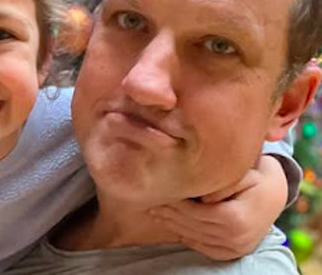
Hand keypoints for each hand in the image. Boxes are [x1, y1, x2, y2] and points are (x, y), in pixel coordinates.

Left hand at [149, 155, 286, 260]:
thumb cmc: (255, 177)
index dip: (176, 204)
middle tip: (150, 204)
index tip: (160, 193)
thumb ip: (220, 183)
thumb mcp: (242, 173)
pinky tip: (174, 226)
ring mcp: (235, 248)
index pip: (195, 213)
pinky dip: (187, 237)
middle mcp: (236, 238)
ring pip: (195, 238)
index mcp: (236, 218)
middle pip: (192, 227)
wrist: (275, 195)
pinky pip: (204, 247)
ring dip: (173, 226)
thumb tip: (200, 196)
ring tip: (157, 214)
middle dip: (169, 215)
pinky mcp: (232, 253)